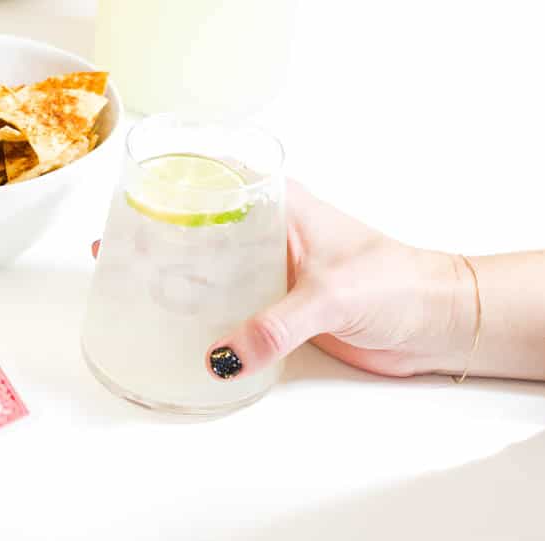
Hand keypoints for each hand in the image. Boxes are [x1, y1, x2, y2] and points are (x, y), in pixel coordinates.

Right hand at [93, 180, 473, 379]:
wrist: (436, 323)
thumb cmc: (400, 283)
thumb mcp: (332, 296)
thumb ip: (276, 325)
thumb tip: (224, 355)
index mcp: (281, 207)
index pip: (216, 181)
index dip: (170, 185)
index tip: (128, 197)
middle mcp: (268, 236)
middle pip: (199, 229)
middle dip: (154, 239)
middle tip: (108, 251)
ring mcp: (269, 274)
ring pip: (207, 272)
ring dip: (171, 282)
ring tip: (126, 290)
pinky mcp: (274, 311)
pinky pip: (224, 311)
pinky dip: (197, 321)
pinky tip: (171, 330)